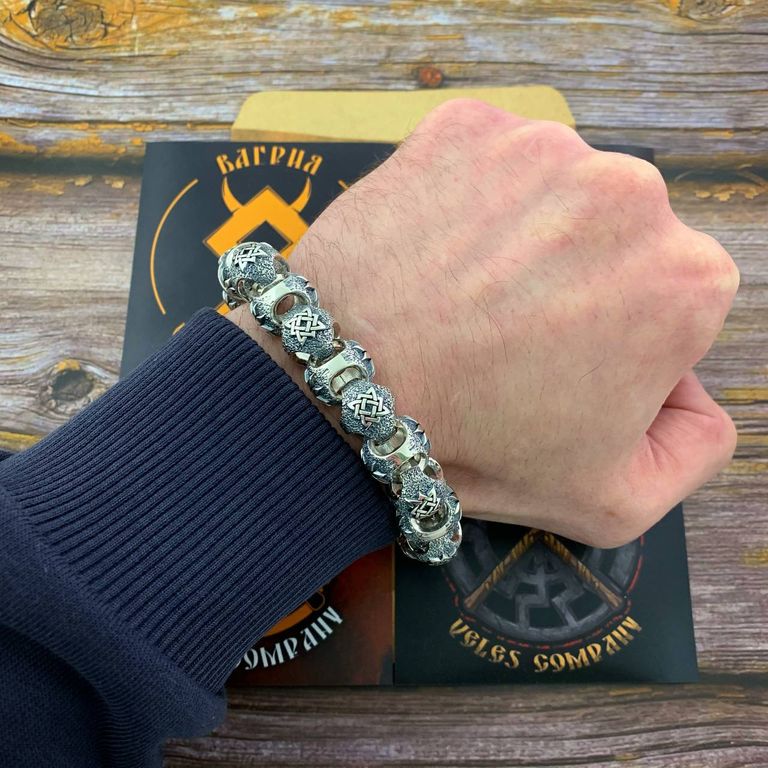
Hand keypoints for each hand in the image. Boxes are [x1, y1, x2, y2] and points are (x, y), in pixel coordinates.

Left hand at [241, 99, 739, 547]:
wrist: (344, 388)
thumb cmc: (474, 446)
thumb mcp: (614, 500)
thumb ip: (696, 450)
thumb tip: (693, 393)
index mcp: (684, 280)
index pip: (672, 299)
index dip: (617, 340)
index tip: (560, 366)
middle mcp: (631, 193)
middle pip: (615, 239)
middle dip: (576, 282)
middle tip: (505, 334)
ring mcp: (543, 148)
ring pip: (551, 196)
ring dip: (522, 238)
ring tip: (463, 297)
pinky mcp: (467, 126)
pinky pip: (485, 165)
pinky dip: (468, 202)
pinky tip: (436, 255)